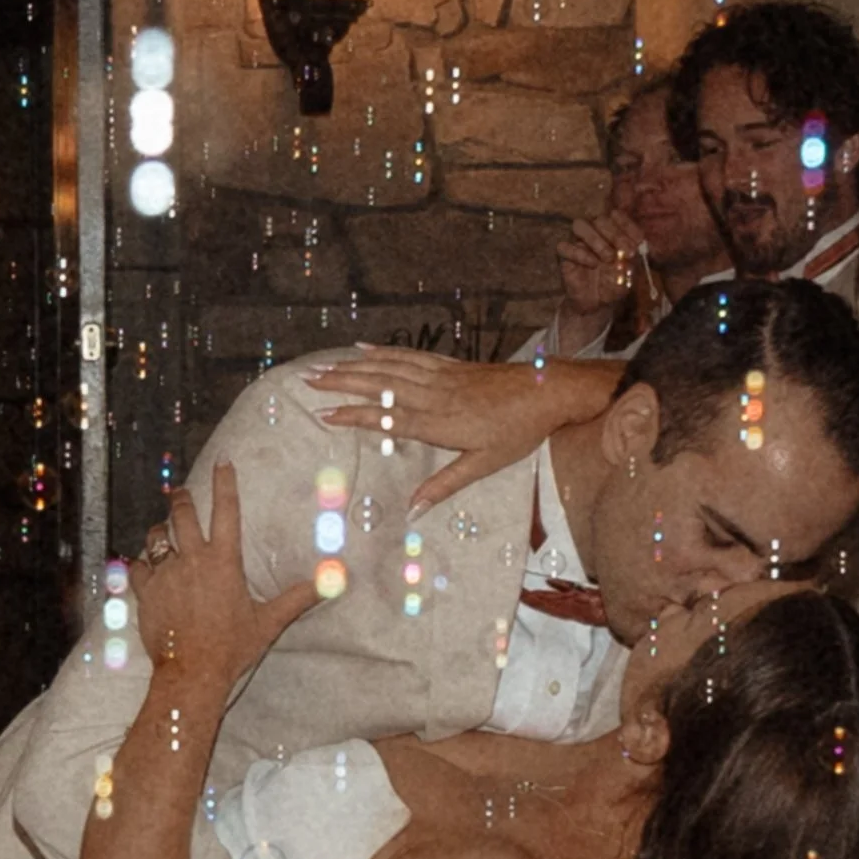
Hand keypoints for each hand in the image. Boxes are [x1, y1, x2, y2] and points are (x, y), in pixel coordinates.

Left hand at [131, 465, 319, 691]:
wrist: (192, 673)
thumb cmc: (231, 648)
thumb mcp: (268, 622)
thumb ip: (298, 598)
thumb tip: (333, 583)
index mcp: (224, 561)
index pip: (226, 510)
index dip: (225, 483)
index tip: (223, 462)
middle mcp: (192, 560)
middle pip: (181, 514)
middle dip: (181, 498)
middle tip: (181, 492)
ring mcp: (165, 575)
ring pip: (156, 538)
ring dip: (160, 531)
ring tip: (162, 531)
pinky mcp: (146, 593)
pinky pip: (138, 567)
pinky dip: (142, 564)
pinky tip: (145, 567)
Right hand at [305, 348, 619, 511]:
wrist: (550, 391)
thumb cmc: (519, 432)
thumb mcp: (484, 465)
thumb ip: (444, 485)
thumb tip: (411, 510)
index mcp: (441, 422)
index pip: (389, 418)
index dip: (355, 416)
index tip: (324, 414)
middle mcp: (435, 394)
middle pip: (381, 386)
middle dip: (342, 382)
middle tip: (308, 380)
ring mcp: (442, 376)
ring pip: (390, 367)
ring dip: (354, 365)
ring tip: (325, 365)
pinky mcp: (451, 365)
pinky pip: (410, 355)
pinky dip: (384, 351)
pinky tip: (364, 347)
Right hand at [554, 210, 635, 326]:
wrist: (598, 304)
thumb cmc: (615, 284)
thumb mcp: (631, 272)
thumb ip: (633, 259)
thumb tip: (634, 247)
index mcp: (612, 231)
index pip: (617, 216)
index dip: (627, 225)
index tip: (638, 241)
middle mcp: (595, 233)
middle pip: (600, 219)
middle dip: (616, 235)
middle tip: (626, 252)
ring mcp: (578, 242)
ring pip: (580, 225)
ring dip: (596, 239)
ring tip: (609, 258)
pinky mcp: (564, 256)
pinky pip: (564, 246)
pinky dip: (580, 254)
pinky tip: (593, 264)